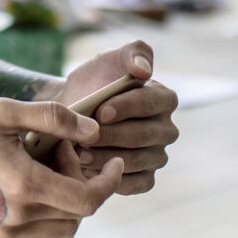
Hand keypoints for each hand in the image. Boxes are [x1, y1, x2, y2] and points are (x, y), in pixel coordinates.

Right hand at [0, 100, 123, 237]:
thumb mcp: (6, 112)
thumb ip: (55, 120)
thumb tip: (94, 133)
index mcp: (26, 186)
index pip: (89, 199)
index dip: (108, 181)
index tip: (110, 162)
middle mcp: (18, 219)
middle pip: (76, 212)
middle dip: (78, 179)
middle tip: (54, 149)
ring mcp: (2, 237)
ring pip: (58, 228)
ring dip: (60, 200)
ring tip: (35, 168)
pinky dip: (39, 217)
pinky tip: (18, 188)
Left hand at [58, 39, 178, 195]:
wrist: (71, 113)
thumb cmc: (92, 84)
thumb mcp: (108, 60)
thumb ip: (132, 53)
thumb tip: (144, 70)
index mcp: (164, 98)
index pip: (150, 103)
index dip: (126, 107)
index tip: (100, 111)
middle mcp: (166, 129)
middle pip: (143, 135)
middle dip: (111, 135)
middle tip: (84, 137)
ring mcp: (157, 155)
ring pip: (137, 160)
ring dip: (107, 158)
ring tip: (80, 154)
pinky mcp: (146, 177)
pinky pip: (138, 183)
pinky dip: (114, 180)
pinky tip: (91, 172)